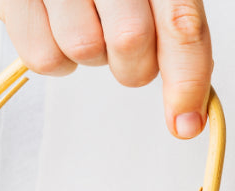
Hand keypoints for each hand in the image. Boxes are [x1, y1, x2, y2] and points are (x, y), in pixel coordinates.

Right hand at [0, 0, 212, 137]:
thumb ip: (176, 30)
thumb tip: (190, 108)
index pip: (180, 23)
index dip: (187, 79)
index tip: (186, 123)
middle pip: (131, 42)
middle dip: (133, 66)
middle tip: (125, 52)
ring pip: (84, 50)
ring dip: (90, 55)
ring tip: (85, 23)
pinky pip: (43, 57)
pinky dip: (53, 55)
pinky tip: (55, 25)